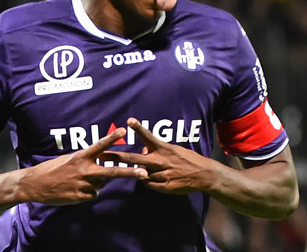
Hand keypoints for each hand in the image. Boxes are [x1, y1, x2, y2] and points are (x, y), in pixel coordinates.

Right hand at [19, 127, 146, 204]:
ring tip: (79, 181)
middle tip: (144, 173)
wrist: (35, 184)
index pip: (99, 146)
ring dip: (96, 183)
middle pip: (111, 171)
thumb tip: (100, 165)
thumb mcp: (69, 160)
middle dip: (130, 172)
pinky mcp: (79, 197)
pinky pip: (92, 194)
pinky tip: (75, 190)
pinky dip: (87, 193)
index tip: (124, 130)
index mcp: (80, 157)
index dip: (112, 138)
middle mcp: (84, 170)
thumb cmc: (52, 169)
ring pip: (101, 184)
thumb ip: (86, 161)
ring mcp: (82, 184)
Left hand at [100, 118, 214, 194]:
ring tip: (127, 171)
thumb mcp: (172, 149)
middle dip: (117, 157)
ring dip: (136, 172)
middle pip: (135, 159)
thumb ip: (156, 149)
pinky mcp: (164, 186)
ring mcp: (162, 174)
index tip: (129, 120)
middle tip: (103, 155)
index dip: (139, 128)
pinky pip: (149, 184)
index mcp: (163, 149)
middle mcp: (161, 161)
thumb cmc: (186, 159)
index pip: (148, 136)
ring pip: (141, 174)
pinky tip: (150, 179)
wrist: (204, 175)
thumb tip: (143, 150)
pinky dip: (147, 181)